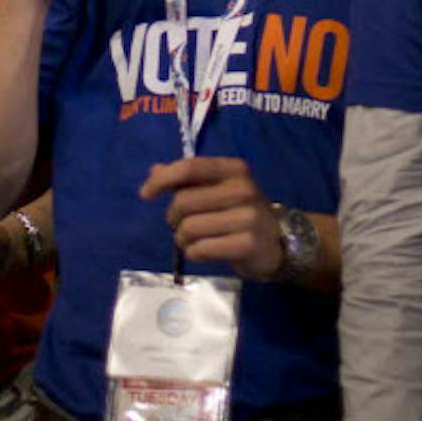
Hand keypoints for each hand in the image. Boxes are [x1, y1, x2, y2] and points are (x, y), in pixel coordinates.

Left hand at [140, 157, 282, 280]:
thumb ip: (187, 180)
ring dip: (182, 238)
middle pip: (183, 201)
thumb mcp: (218, 189)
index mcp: (234, 169)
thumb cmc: (239, 212)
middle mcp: (243, 188)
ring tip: (192, 240)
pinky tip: (202, 251)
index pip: (190, 167)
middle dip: (173, 218)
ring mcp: (247, 217)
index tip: (145, 194)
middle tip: (181, 225)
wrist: (276, 243)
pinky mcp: (247, 243)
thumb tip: (154, 171)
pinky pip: (201, 249)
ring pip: (189, 228)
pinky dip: (193, 253)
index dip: (162, 180)